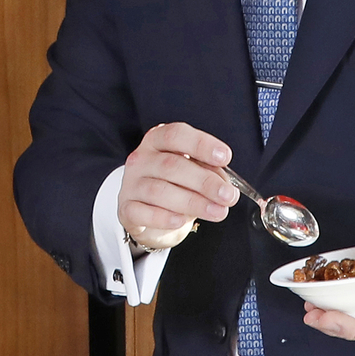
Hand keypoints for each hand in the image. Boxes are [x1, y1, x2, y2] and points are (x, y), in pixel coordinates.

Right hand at [118, 122, 237, 249]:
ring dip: (193, 202)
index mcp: (157, 141)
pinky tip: (181, 220)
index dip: (201, 144)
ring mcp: (130, 184)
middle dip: (205, 182)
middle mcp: (141, 159)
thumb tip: (224, 184)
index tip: (225, 157)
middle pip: (171, 166)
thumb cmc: (175, 186)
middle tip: (228, 196)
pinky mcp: (126, 209)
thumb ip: (209, 173)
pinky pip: (142, 212)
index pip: (176, 135)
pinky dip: (164, 217)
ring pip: (160, 191)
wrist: (149, 214)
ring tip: (217, 212)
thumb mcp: (194, 173)